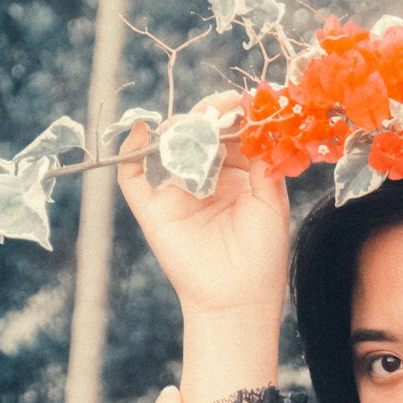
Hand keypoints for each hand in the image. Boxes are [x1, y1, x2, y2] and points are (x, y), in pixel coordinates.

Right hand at [117, 91, 290, 318]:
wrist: (239, 300)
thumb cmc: (262, 256)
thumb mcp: (272, 203)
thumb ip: (264, 163)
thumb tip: (262, 124)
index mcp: (234, 178)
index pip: (228, 136)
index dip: (234, 117)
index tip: (244, 102)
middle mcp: (202, 181)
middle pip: (197, 135)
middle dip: (209, 117)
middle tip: (222, 107)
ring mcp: (175, 193)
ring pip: (169, 147)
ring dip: (182, 129)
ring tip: (200, 126)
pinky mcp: (152, 209)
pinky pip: (132, 175)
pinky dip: (130, 150)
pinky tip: (143, 132)